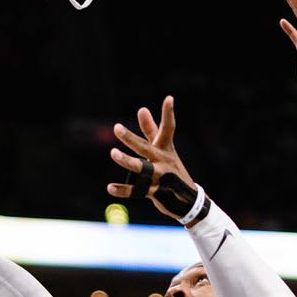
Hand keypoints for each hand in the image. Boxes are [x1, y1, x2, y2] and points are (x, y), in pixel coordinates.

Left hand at [107, 97, 197, 219]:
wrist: (187, 199)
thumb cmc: (171, 168)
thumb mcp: (162, 148)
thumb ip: (150, 129)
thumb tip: (141, 108)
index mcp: (165, 148)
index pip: (168, 128)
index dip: (168, 113)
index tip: (169, 98)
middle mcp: (163, 161)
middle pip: (146, 148)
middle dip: (131, 139)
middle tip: (117, 128)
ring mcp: (160, 177)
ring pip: (142, 169)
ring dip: (127, 161)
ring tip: (113, 153)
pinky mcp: (155, 192)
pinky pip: (136, 191)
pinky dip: (123, 190)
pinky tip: (110, 188)